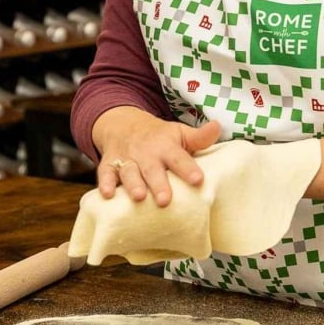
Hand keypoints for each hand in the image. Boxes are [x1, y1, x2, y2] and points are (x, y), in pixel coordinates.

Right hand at [92, 106, 220, 206]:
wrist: (123, 124)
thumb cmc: (158, 136)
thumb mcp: (178, 133)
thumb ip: (199, 137)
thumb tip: (217, 127)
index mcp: (166, 146)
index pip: (179, 157)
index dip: (188, 168)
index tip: (198, 180)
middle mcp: (146, 153)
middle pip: (153, 169)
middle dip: (158, 184)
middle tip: (165, 200)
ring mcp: (126, 158)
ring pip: (129, 172)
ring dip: (132, 184)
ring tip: (139, 197)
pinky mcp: (109, 164)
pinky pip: (105, 174)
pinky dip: (105, 183)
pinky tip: (107, 195)